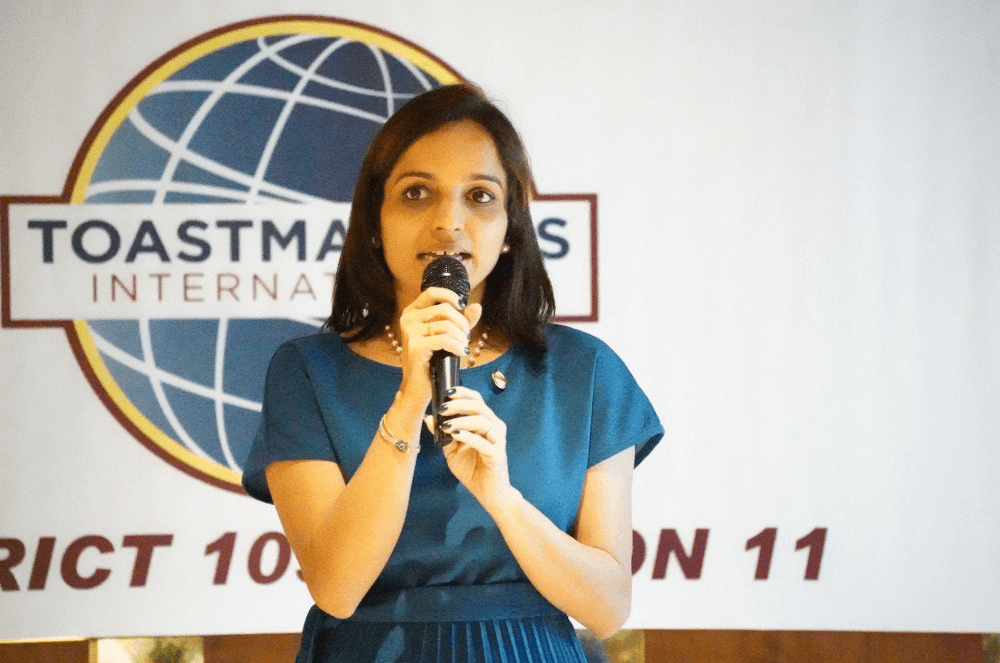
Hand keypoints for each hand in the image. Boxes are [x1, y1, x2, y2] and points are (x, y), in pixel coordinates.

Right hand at [396, 288, 481, 402]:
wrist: (418, 386)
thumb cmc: (433, 360)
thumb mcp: (448, 336)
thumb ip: (461, 321)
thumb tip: (477, 307)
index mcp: (412, 312)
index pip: (432, 292)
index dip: (451, 296)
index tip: (463, 307)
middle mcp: (407, 318)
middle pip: (444, 309)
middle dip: (462, 323)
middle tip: (466, 337)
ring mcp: (409, 332)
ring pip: (446, 325)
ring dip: (461, 337)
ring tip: (463, 347)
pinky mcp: (414, 346)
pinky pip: (444, 340)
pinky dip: (457, 346)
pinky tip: (461, 353)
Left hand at [431, 386, 514, 514]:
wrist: (488, 493)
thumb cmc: (472, 469)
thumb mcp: (452, 450)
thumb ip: (443, 434)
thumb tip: (428, 418)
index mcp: (485, 423)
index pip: (476, 401)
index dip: (463, 394)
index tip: (446, 392)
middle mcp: (494, 427)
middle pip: (480, 407)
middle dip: (460, 405)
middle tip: (443, 408)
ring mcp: (498, 440)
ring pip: (483, 421)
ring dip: (463, 420)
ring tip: (446, 424)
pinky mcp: (497, 454)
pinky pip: (483, 442)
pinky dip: (468, 436)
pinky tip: (455, 434)